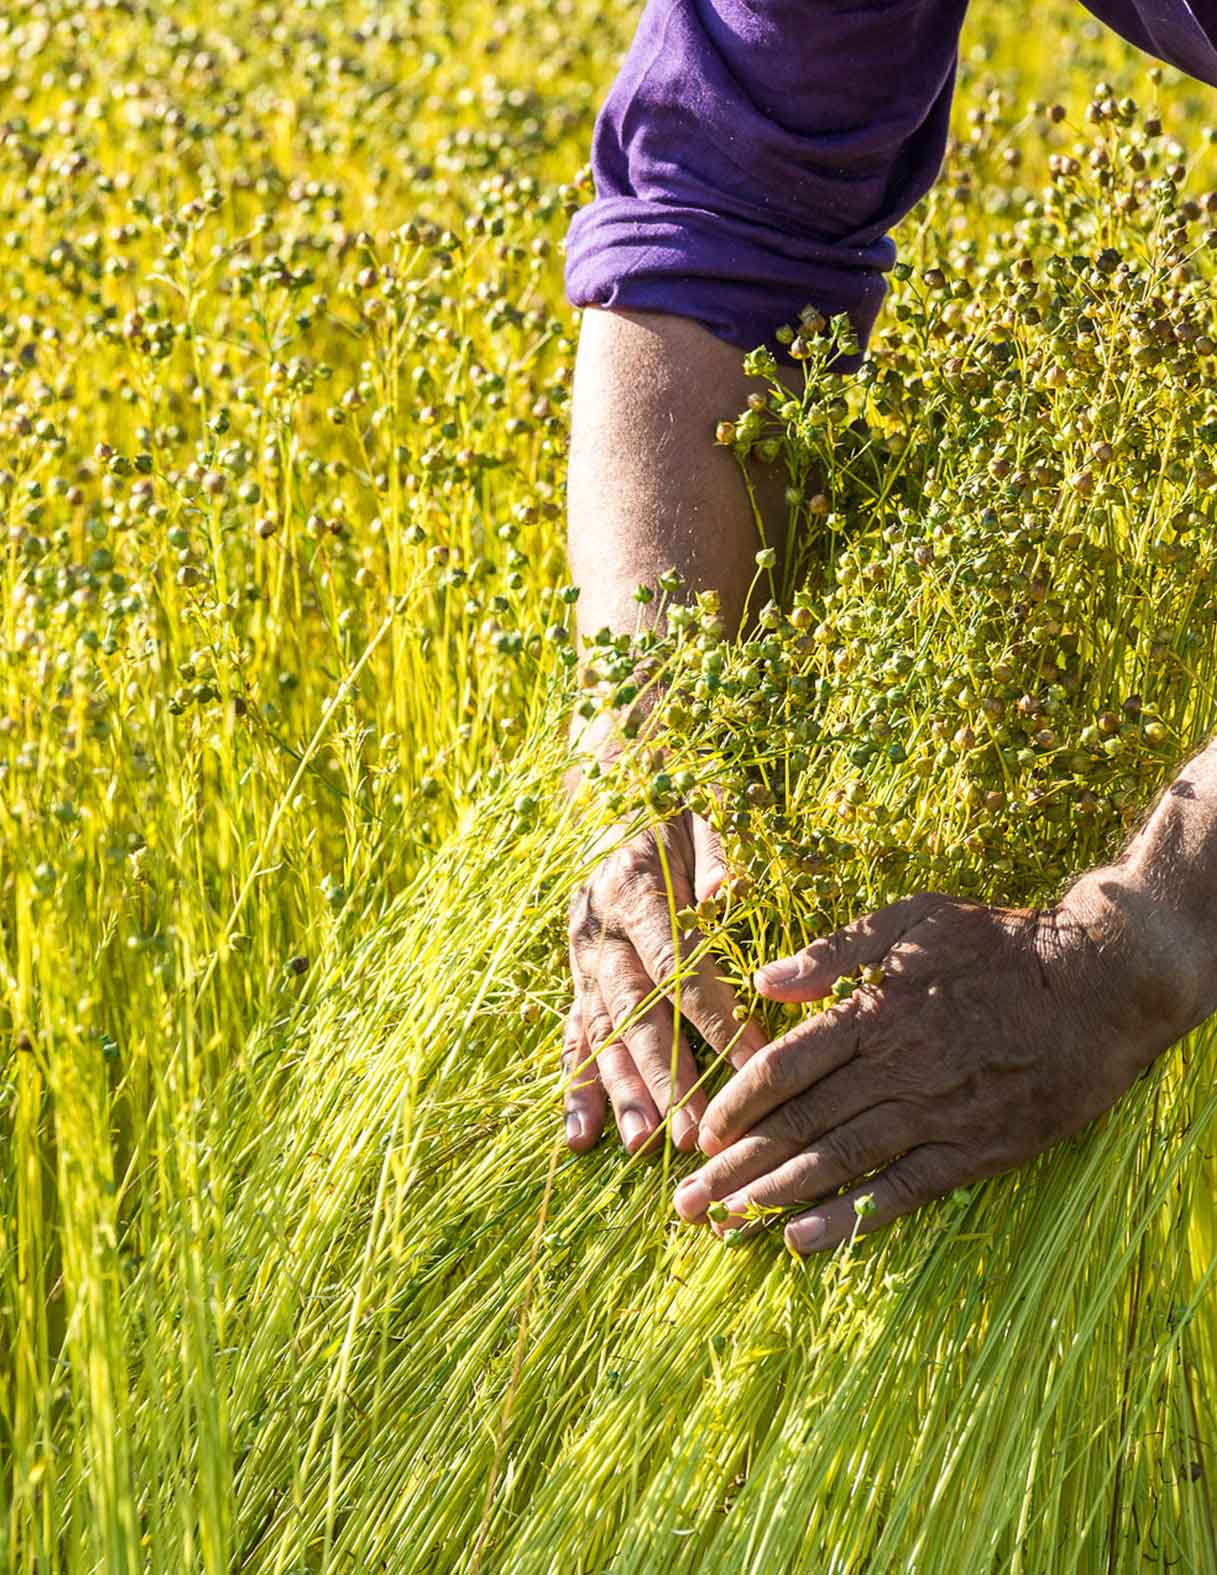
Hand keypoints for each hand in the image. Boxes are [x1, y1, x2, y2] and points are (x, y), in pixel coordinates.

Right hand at [563, 809, 766, 1154]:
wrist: (632, 794)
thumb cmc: (692, 811)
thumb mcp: (714, 813)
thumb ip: (721, 854)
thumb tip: (725, 897)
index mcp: (633, 882)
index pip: (676, 960)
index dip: (713, 1013)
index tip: (754, 1060)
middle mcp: (597, 924)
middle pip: (632, 1008)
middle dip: (664, 1072)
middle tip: (691, 1130)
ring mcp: (582, 956)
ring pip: (600, 1031)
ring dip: (621, 1089)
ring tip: (642, 1144)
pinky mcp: (578, 978)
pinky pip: (573, 1036)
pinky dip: (576, 1087)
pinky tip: (581, 1136)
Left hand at [672, 876, 1195, 1252]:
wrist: (1102, 984)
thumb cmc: (1000, 943)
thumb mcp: (914, 917)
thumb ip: (835, 950)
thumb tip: (764, 980)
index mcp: (876, 1009)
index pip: (785, 1065)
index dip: (737, 1103)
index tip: (700, 1131)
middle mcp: (898, 1066)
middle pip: (800, 1123)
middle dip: (735, 1166)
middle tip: (686, 1203)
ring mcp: (937, 1113)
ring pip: (840, 1162)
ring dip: (775, 1197)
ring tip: (725, 1224)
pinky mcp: (976, 1150)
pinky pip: (903, 1191)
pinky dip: (852, 1217)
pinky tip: (804, 1240)